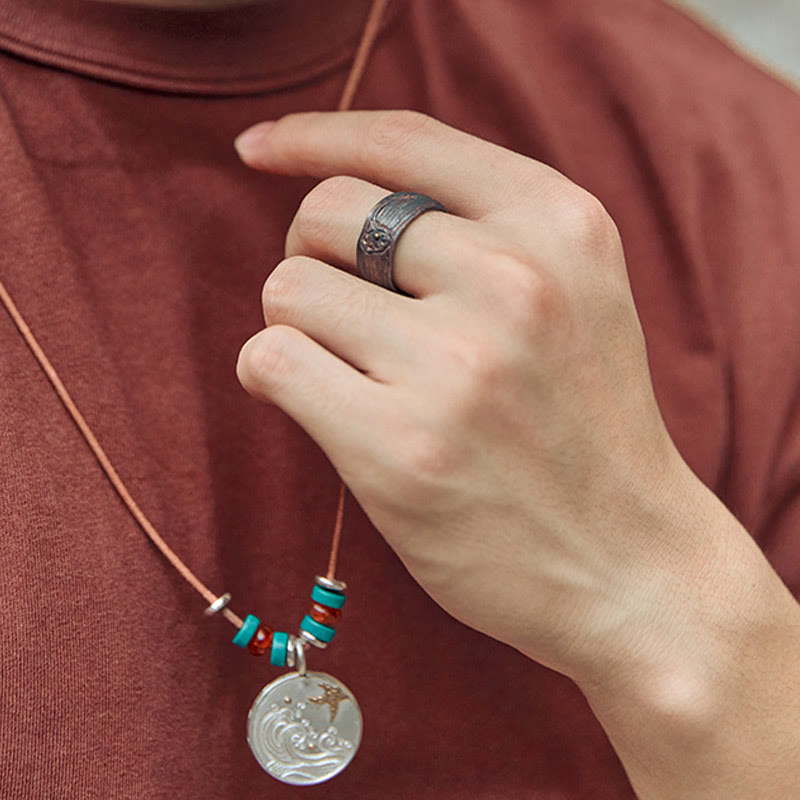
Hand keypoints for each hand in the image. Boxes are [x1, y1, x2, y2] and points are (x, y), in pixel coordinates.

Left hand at [234, 110, 709, 686]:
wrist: (631, 565)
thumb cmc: (585, 429)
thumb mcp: (576, 296)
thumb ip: (483, 232)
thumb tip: (336, 192)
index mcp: (560, 227)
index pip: (406, 141)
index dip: (317, 136)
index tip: (263, 150)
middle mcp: (514, 280)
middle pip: (328, 213)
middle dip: (314, 257)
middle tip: (344, 315)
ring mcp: (457, 366)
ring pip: (289, 288)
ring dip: (298, 328)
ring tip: (347, 373)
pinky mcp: (400, 448)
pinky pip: (271, 360)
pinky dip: (270, 377)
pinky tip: (311, 404)